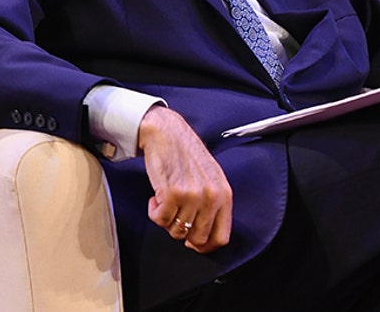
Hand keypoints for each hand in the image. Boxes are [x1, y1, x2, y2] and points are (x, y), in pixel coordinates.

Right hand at [137, 106, 232, 252]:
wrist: (167, 133)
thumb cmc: (186, 155)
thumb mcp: (211, 179)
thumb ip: (212, 206)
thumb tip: (202, 238)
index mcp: (225, 195)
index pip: (221, 237)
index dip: (205, 246)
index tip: (193, 243)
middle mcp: (212, 197)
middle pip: (197, 238)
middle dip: (182, 232)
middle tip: (175, 216)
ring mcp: (192, 196)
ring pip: (176, 231)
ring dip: (166, 219)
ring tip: (166, 201)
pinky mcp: (172, 193)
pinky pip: (160, 220)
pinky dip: (154, 212)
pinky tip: (156, 197)